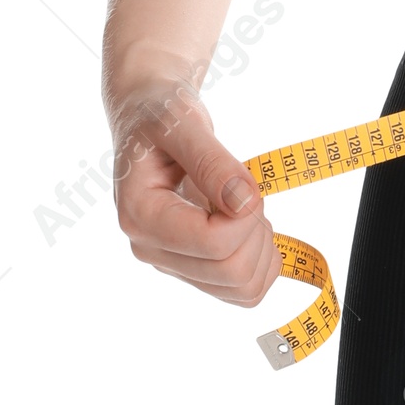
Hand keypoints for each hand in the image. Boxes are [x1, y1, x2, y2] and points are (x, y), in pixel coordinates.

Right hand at [110, 73, 282, 310]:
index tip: (246, 182)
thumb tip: (245, 203)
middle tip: (249, 192)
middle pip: (231, 271)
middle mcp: (151, 249)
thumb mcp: (182, 123)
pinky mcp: (192, 267)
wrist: (150, 119)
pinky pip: (241, 291)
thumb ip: (212, 162)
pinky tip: (252, 228)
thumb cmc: (161, 114)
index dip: (248, 214)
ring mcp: (172, 263)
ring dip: (263, 249)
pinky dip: (263, 263)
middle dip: (258, 230)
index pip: (213, 242)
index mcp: (140, 216)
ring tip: (249, 209)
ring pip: (241, 289)